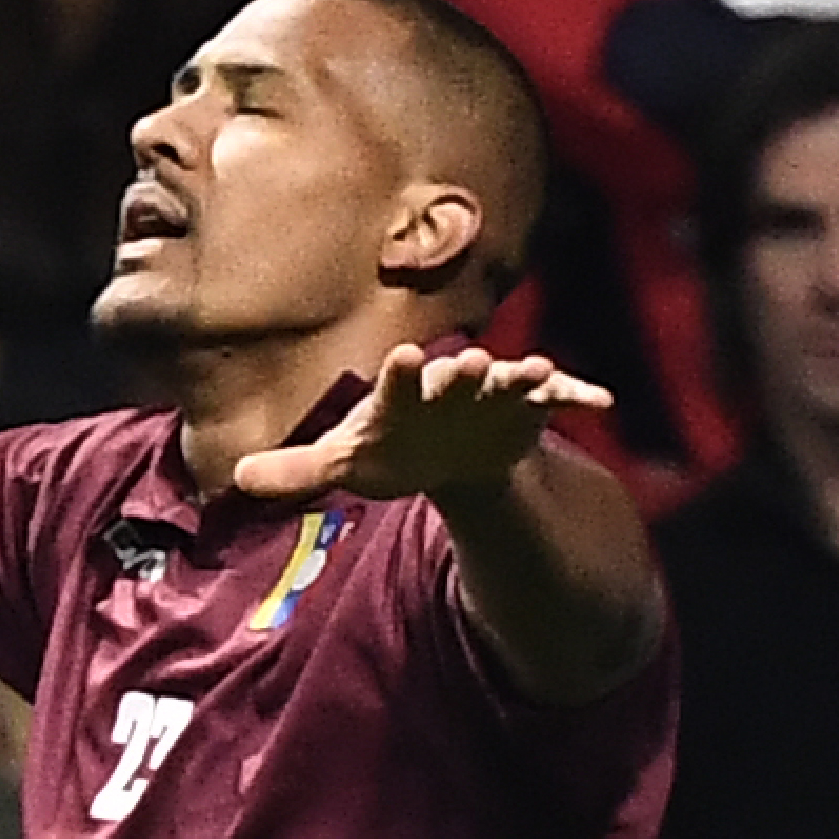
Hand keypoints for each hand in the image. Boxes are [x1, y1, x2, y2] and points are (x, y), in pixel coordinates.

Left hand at [229, 343, 611, 501]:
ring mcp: (490, 393)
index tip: (397, 359)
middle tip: (470, 361)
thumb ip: (295, 472)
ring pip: (507, 381)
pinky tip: (603, 399)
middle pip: (454, 378)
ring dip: (521, 378)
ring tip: (538, 372)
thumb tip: (235, 479)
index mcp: (401, 397)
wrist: (445, 450)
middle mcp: (447, 387)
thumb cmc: (389, 450)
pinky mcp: (526, 407)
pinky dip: (578, 394)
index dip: (397, 376)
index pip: (394, 385)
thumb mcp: (343, 465)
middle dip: (463, 373)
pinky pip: (556, 397)